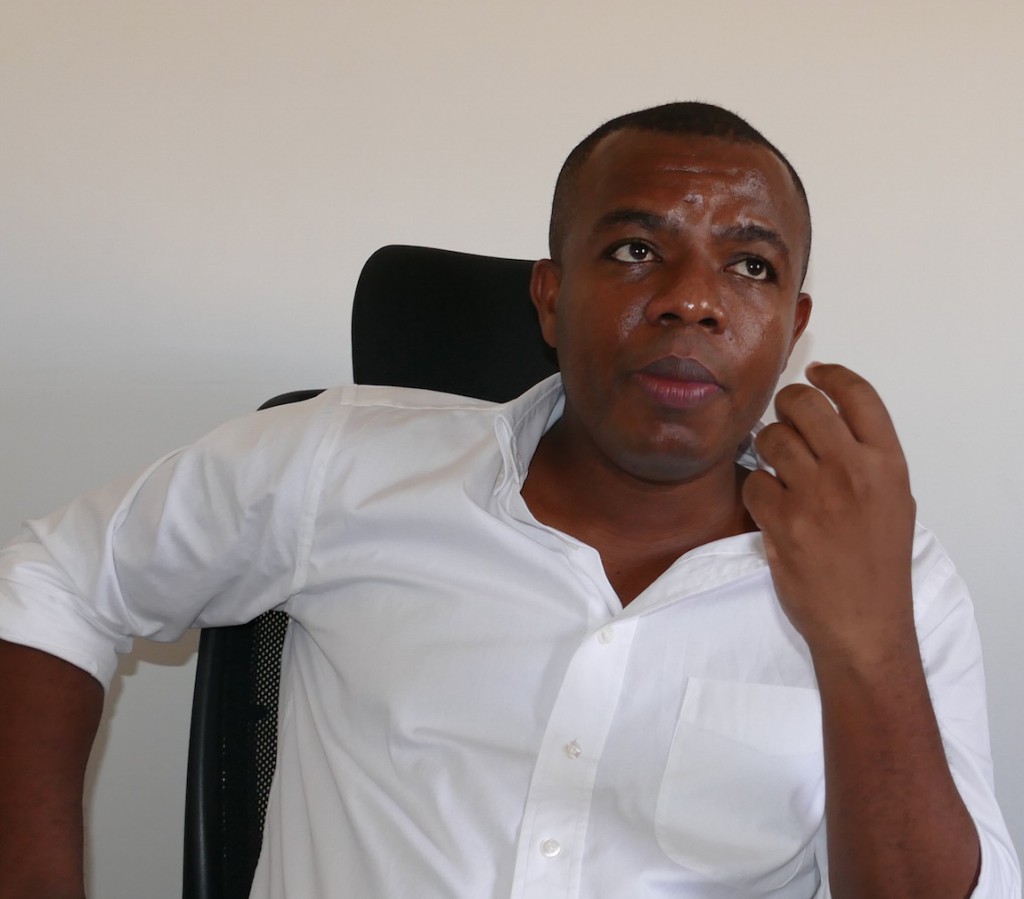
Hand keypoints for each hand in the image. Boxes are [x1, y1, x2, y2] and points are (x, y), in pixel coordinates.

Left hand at [742, 363, 916, 661]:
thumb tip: (829, 420)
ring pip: (771, 438)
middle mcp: (852, 471)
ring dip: (766, 446)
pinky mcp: (781, 521)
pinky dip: (756, 490)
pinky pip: (754, 481)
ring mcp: (814, 495)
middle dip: (787, 405)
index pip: (858, 394)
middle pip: (804, 404)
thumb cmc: (879, 564)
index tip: (815, 372)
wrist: (864, 622)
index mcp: (887, 463)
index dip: (831, 375)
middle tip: (784, 418)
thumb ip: (867, 459)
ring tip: (778, 467)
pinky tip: (770, 506)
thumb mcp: (894, 502)